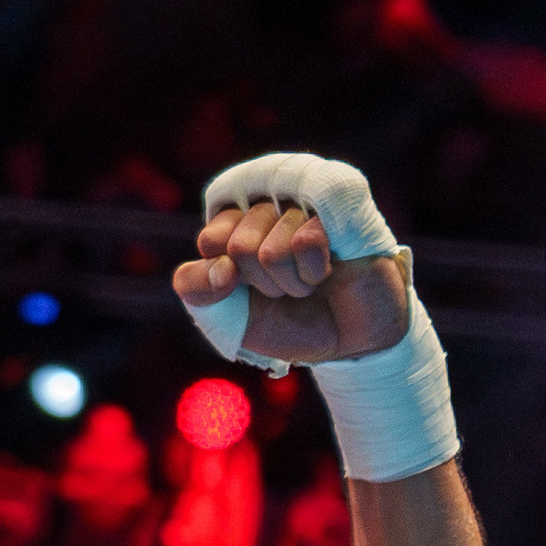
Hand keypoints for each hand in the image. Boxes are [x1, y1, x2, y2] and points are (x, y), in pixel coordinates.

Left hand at [171, 202, 409, 363]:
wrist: (350, 341)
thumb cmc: (290, 323)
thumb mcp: (227, 317)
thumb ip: (195, 290)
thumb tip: (221, 267)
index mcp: (235, 225)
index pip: (211, 240)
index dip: (229, 276)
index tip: (249, 286)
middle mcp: (267, 207)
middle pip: (239, 246)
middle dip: (264, 284)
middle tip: (287, 288)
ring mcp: (302, 204)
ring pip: (271, 249)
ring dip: (292, 283)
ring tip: (311, 281)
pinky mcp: (337, 209)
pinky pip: (304, 242)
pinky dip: (314, 272)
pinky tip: (330, 269)